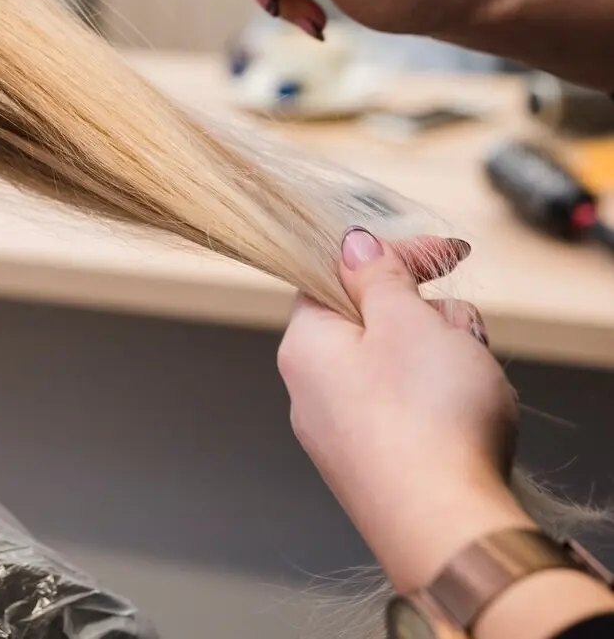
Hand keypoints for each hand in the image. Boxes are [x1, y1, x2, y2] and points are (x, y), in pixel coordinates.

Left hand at [279, 229, 530, 591]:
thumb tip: (352, 244)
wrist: (447, 528)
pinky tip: (468, 417)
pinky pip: (410, 410)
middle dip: (427, 318)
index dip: (392, 256)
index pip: (334, 276)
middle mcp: (311, 390)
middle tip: (457, 335)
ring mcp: (343, 432)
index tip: (444, 254)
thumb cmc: (427, 421)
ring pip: (398, 366)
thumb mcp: (406, 322)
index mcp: (305, 345)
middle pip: (373, 322)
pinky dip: (443, 401)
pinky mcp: (376, 464)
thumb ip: (377, 276)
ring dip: (442, 359)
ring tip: (468, 381)